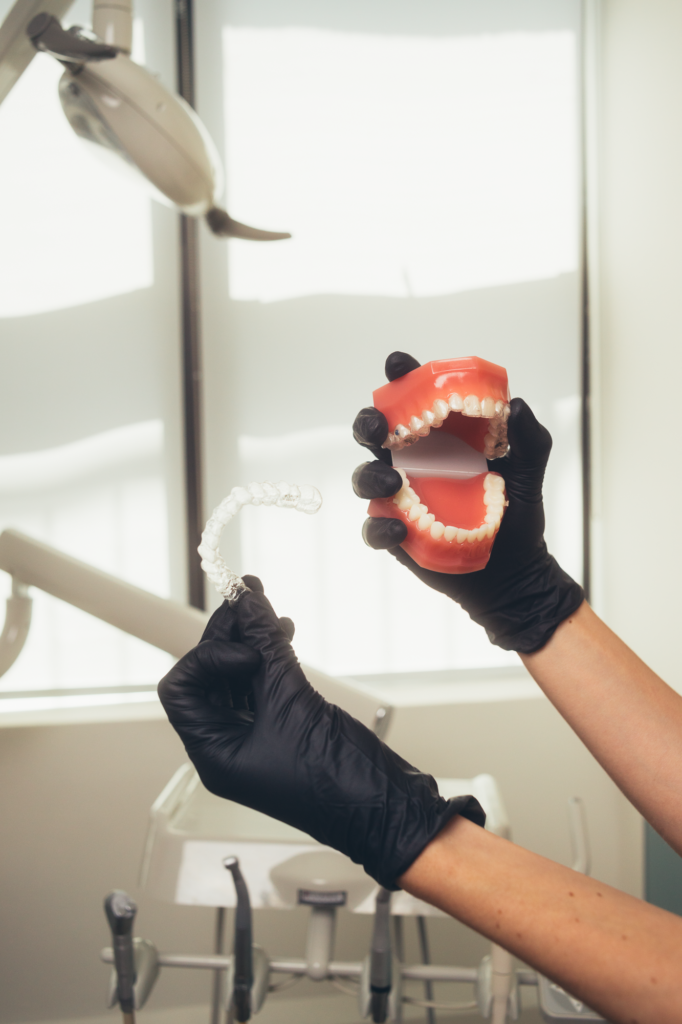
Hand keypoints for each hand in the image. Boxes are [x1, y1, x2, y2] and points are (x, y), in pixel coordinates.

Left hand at [158, 577, 483, 888]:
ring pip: (238, 675)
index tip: (245, 647)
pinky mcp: (283, 724)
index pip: (181, 690)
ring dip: (252, 639)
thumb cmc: (334, 782)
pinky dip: (271, 654)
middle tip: (248, 598)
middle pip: (209, 676)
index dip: (207, 658)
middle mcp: (228, 744)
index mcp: (213, 753)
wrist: (383, 808)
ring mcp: (256, 734)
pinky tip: (284, 633)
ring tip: (270, 612)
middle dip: (228, 636)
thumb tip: (247, 603)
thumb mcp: (292, 702)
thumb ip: (267, 647)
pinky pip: (264, 682)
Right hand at [352, 352, 583, 652]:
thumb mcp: (528, 470)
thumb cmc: (516, 512)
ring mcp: (401, 499)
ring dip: (370, 475)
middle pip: (375, 433)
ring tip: (391, 482)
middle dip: (369, 422)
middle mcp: (413, 463)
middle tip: (379, 425)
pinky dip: (381, 527)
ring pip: (366, 477)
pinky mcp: (397, 534)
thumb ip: (528, 437)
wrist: (516, 571)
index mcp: (440, 437)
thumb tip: (517, 406)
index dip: (402, 378)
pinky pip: (375, 528)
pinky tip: (399, 528)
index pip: (414, 399)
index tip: (398, 365)